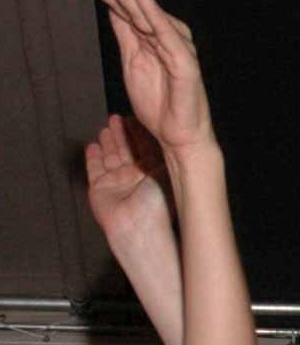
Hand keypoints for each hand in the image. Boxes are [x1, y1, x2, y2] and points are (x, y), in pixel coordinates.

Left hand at [73, 0, 211, 155]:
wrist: (180, 137)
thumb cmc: (160, 105)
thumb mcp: (132, 63)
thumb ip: (126, 33)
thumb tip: (112, 5)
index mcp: (149, 34)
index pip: (120, 4)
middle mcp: (163, 33)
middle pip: (128, 1)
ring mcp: (174, 44)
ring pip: (142, 11)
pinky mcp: (183, 60)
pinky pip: (164, 31)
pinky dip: (150, 10)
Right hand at [85, 113, 171, 250]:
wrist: (138, 226)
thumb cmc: (156, 203)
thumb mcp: (162, 171)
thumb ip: (157, 152)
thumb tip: (160, 135)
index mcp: (151, 176)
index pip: (142, 150)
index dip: (137, 134)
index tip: (133, 118)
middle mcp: (133, 179)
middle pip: (125, 151)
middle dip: (121, 135)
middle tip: (116, 118)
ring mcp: (116, 184)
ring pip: (109, 158)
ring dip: (108, 143)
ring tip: (106, 128)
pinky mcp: (99, 190)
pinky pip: (94, 170)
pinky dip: (92, 157)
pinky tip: (92, 146)